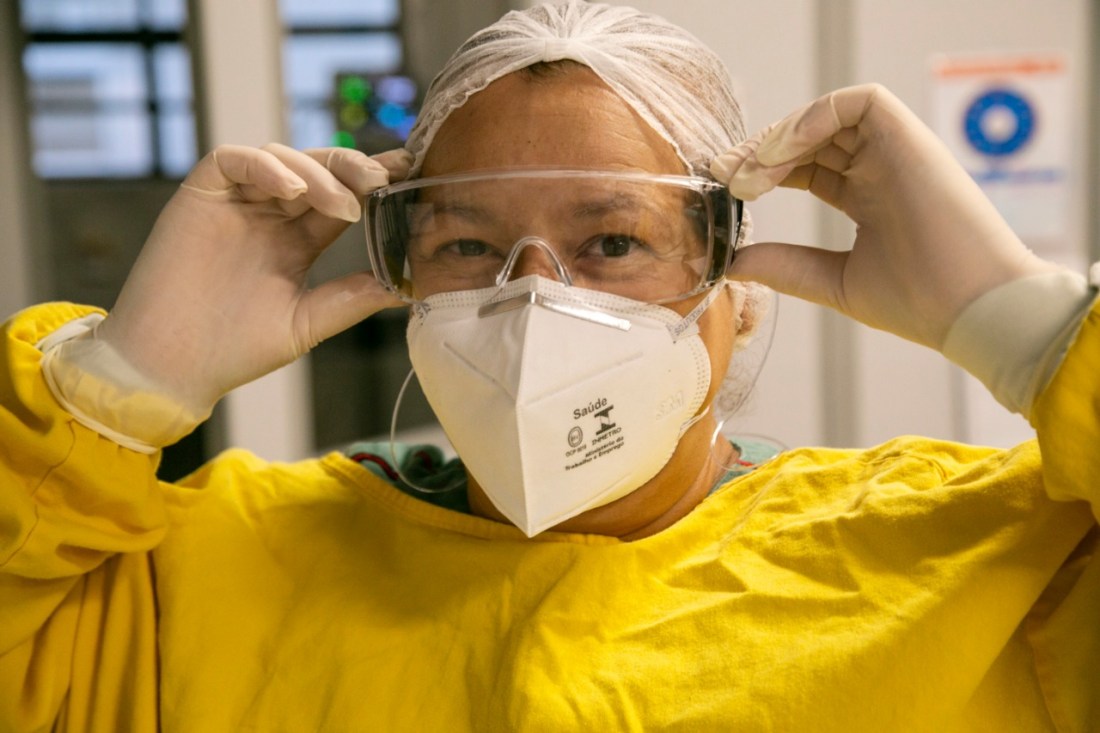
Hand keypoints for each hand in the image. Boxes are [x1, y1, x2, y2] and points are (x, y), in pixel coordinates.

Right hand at [95, 143, 410, 415]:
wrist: (173, 366)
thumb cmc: (235, 350)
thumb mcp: (308, 321)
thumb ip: (353, 297)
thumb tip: (410, 285)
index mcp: (295, 243)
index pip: (341, 200)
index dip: (372, 185)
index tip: (409, 176)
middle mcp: (268, 216)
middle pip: (317, 170)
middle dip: (352, 169)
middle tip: (383, 178)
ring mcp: (235, 203)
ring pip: (282, 158)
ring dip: (318, 173)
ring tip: (341, 205)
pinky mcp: (200, 194)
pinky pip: (233, 159)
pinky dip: (266, 165)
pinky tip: (293, 188)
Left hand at [711, 84, 1059, 349]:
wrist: (971, 311)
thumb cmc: (919, 303)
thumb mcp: (834, 281)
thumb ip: (785, 265)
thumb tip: (732, 261)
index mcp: (868, 198)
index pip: (805, 167)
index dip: (764, 172)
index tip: (727, 190)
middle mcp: (881, 168)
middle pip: (809, 138)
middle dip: (760, 152)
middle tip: (724, 175)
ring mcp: (896, 150)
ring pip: (826, 116)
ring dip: (778, 139)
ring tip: (749, 177)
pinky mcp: (909, 136)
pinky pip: (857, 102)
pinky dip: (812, 118)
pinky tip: (779, 155)